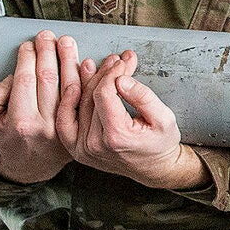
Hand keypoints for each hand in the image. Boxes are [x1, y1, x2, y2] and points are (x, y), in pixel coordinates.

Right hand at [0, 33, 82, 183]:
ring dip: (69, 60)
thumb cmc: (7, 138)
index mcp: (21, 122)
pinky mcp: (78, 127)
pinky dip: (86, 78)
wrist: (30, 165)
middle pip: (48, 80)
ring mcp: (64, 127)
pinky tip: (87, 62)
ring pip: (69, 86)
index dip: (28, 59)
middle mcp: (45, 125)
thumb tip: (15, 75)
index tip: (29, 44)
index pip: (26, 81)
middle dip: (47, 53)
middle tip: (47, 36)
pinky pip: (83, 98)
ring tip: (66, 42)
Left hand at [68, 51, 204, 190]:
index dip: (114, 72)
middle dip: (104, 73)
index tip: (124, 61)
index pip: (105, 92)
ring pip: (77, 104)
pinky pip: (64, 120)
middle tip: (116, 60)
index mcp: (116, 136)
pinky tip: (75, 85)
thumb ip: (143, 97)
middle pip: (91, 96)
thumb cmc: (160, 144)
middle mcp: (95, 144)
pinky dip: (67, 102)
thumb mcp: (164, 118)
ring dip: (86, 81)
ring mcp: (82, 149)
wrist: (154, 169)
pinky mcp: (76, 149)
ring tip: (95, 65)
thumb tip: (122, 79)